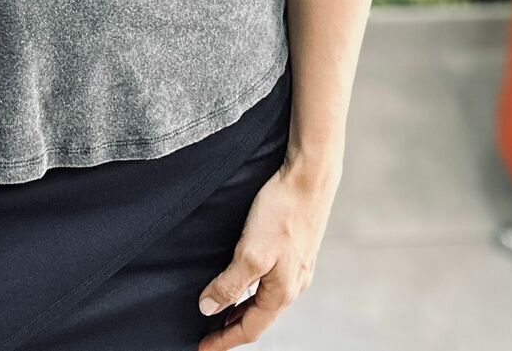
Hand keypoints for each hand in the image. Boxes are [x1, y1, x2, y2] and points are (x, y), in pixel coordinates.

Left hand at [196, 156, 340, 348]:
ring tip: (223, 312)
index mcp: (283, 292)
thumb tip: (208, 309)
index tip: (202, 350)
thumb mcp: (250, 252)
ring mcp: (297, 268)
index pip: (249, 329)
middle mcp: (294, 285)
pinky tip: (245, 280)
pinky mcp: (296, 250)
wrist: (309, 178)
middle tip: (209, 334)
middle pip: (259, 318)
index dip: (224, 341)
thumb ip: (230, 283)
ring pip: (266, 301)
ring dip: (244, 309)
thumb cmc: (281, 212)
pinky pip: (272, 283)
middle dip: (233, 328)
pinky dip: (254, 291)